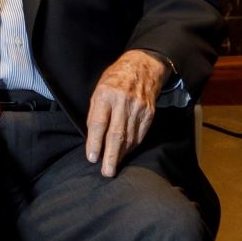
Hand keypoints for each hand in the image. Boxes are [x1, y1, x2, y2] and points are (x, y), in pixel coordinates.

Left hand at [84, 50, 166, 176]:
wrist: (141, 68)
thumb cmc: (114, 79)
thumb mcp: (98, 90)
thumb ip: (95, 112)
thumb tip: (93, 137)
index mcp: (106, 94)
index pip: (99, 123)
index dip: (95, 142)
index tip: (92, 158)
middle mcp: (123, 102)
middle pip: (116, 134)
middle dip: (111, 156)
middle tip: (107, 172)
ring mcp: (138, 108)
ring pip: (129, 138)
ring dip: (121, 154)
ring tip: (114, 166)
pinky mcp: (149, 114)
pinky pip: (139, 135)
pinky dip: (132, 147)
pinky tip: (125, 153)